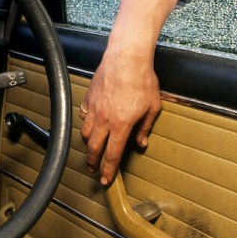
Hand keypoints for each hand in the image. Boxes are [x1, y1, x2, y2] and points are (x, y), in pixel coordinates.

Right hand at [80, 50, 160, 185]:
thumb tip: (141, 142)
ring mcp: (94, 108)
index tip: (105, 181)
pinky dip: (85, 124)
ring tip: (92, 150)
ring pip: (85, 134)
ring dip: (88, 145)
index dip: (108, 171)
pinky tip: (89, 125)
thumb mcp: (152, 106)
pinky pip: (83, 116)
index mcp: (121, 125)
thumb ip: (145, 127)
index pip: (112, 155)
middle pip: (94, 149)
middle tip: (94, 170)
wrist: (126, 56)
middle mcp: (104, 120)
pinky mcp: (89, 98)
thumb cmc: (142, 79)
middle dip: (93, 163)